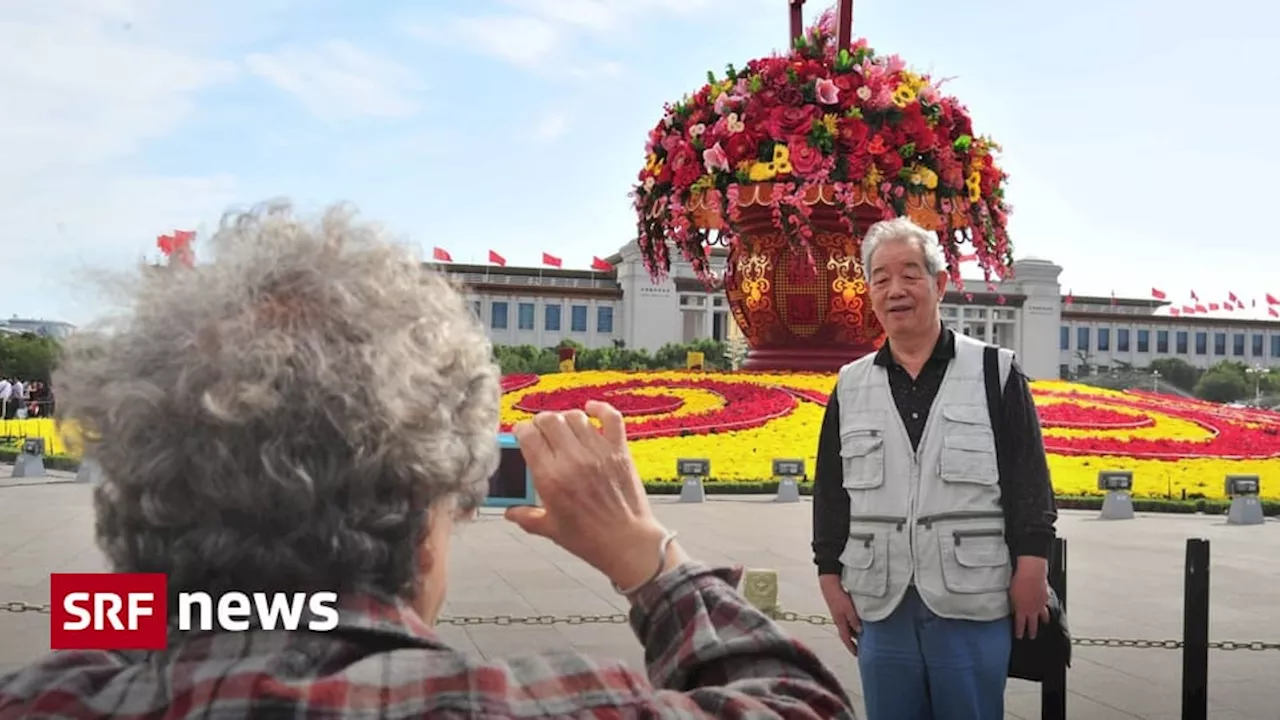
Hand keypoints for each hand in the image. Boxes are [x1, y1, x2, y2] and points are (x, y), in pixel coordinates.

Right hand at [506, 401, 679, 590]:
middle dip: (540, 422)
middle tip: (541, 432)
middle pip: (549, 420)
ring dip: (565, 419)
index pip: (528, 436)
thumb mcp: (550, 529)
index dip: (521, 431)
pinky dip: (600, 409)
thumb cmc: (590, 539)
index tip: (521, 435)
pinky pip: (610, 417)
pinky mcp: (619, 451)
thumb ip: (527, 516)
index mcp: (551, 478)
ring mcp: (598, 452)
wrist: (627, 542)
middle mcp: (573, 460)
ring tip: (564, 429)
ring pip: (575, 416)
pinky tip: (591, 410)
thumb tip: (510, 511)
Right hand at [818, 574, 860, 654]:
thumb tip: (860, 631)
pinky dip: (852, 624)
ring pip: (847, 627)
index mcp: (840, 623)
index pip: (846, 639)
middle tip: (861, 647)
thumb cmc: (839, 597)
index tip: (857, 655)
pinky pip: (846, 621)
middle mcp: (838, 621)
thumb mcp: (849, 610)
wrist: (829, 586)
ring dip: (853, 633)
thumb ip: (854, 621)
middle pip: (846, 635)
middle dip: (853, 642)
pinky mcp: (839, 610)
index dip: (852, 647)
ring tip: (862, 636)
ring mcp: (838, 616)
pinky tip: (858, 622)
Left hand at [1009, 558, 1050, 639]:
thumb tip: (1014, 609)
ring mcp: (1041, 604)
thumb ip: (1013, 604)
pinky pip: (1047, 606)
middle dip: (1032, 631)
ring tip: (1044, 624)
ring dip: (1043, 621)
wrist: (1032, 573)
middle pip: (1033, 624)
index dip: (1019, 631)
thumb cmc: (1019, 581)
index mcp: (1022, 610)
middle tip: (1032, 636)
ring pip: (1043, 616)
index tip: (1019, 636)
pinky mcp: (1046, 597)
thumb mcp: (1011, 594)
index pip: (1020, 625)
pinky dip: (1046, 609)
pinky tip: (1046, 608)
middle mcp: (1032, 609)